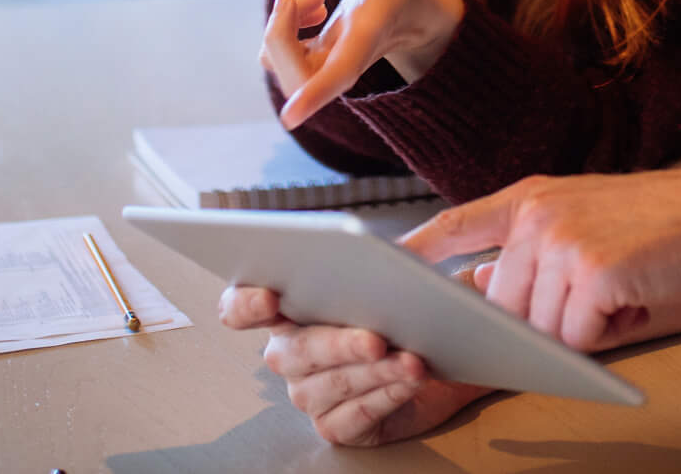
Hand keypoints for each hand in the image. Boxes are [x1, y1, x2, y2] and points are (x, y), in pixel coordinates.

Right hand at [219, 283, 491, 445]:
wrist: (441, 352)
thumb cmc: (407, 308)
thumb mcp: (398, 273)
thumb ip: (384, 259)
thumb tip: (390, 254)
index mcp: (287, 310)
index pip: (239, 308)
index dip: (244, 304)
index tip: (270, 297)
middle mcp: (290, 355)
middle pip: (294, 352)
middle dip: (338, 343)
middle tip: (375, 338)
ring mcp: (310, 393)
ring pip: (329, 385)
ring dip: (374, 372)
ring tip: (410, 361)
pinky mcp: (337, 425)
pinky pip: (354, 416)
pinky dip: (385, 396)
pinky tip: (409, 382)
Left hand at [261, 0, 464, 127]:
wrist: (417, 8)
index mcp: (369, 36)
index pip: (342, 72)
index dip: (315, 94)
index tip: (290, 117)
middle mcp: (347, 62)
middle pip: (297, 78)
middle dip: (278, 34)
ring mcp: (328, 66)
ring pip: (279, 65)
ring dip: (280, 25)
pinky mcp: (315, 61)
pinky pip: (277, 54)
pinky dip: (281, 26)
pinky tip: (311, 8)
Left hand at [399, 167, 680, 351]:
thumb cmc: (655, 225)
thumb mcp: (582, 221)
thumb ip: (528, 251)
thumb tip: (476, 287)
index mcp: (532, 198)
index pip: (459, 224)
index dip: (417, 249)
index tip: (383, 267)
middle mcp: (538, 216)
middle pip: (502, 304)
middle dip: (543, 319)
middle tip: (595, 296)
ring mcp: (563, 242)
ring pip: (538, 326)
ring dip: (580, 327)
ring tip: (620, 291)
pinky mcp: (592, 273)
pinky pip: (576, 336)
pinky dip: (606, 332)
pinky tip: (634, 299)